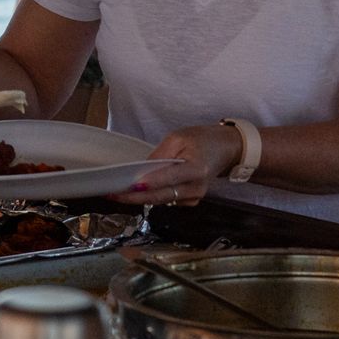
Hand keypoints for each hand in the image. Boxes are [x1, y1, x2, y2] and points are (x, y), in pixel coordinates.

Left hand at [110, 124, 242, 205]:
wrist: (225, 150)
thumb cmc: (202, 140)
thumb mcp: (179, 137)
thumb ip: (160, 154)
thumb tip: (141, 171)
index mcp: (197, 168)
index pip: (170, 177)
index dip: (150, 182)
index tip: (132, 185)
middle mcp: (197, 187)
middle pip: (162, 195)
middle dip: (135, 196)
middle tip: (113, 194)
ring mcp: (195, 197)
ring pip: (162, 200)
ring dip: (139, 198)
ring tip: (117, 193)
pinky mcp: (190, 201)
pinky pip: (166, 200)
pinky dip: (151, 197)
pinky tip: (135, 192)